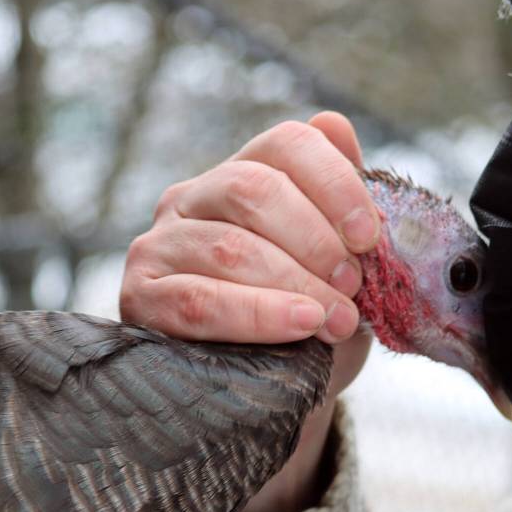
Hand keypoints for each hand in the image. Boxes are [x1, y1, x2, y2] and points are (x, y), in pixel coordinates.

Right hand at [119, 111, 377, 511]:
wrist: (277, 388)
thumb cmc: (312, 314)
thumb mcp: (341, 262)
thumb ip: (342, 199)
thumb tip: (337, 124)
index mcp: (247, 172)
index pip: (287, 144)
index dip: (336, 183)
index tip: (371, 235)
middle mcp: (195, 195)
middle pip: (254, 189)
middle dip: (316, 240)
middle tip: (355, 285)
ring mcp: (161, 243)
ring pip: (229, 247)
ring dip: (296, 284)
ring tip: (338, 320)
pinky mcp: (141, 297)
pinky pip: (198, 300)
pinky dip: (257, 314)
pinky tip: (301, 325)